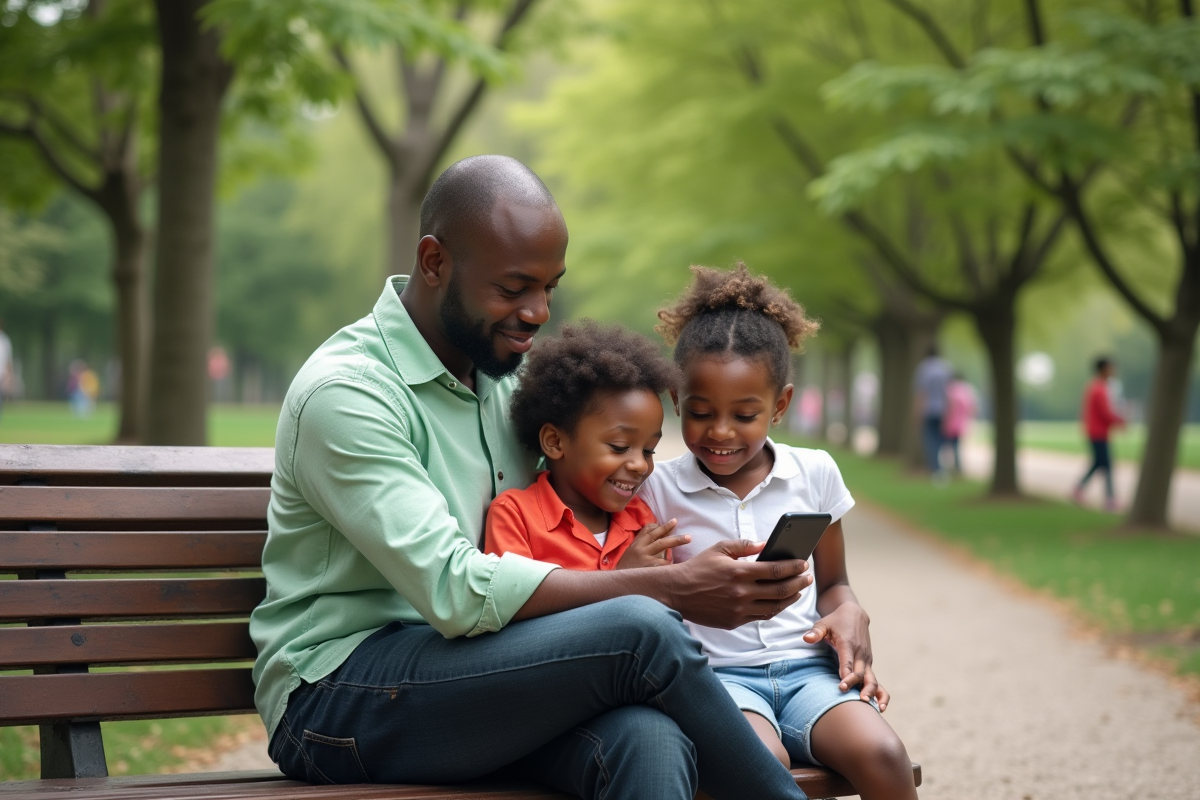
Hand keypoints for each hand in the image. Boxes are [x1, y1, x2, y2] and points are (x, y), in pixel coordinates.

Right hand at [615, 519, 689, 568]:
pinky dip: (669, 563)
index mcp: (637, 543)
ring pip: (661, 546)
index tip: (674, 521)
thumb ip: (642, 542)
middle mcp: (640, 548)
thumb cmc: (626, 566)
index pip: (650, 531)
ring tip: (687, 541)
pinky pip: (661, 564)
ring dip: (675, 543)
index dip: (663, 526)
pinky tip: (677, 566)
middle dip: (674, 535)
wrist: (616, 580)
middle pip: (659, 538)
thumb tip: (654, 531)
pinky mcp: (646, 568)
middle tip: (688, 536)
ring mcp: (644, 558)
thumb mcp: (631, 551)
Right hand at [662, 540, 811, 628]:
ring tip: (798, 590)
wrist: (677, 593)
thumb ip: (743, 545)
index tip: (803, 563)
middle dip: (799, 583)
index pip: (775, 570)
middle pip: (781, 590)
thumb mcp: (719, 549)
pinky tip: (780, 602)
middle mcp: (741, 593)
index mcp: (739, 572)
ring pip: (774, 607)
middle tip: (807, 577)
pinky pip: (761, 616)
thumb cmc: (698, 568)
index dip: (793, 567)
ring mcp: (739, 610)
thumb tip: (765, 545)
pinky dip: (775, 609)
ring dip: (791, 598)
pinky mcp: (734, 621)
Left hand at [802, 602, 889, 710]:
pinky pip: (876, 680)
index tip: (841, 687)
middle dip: (858, 686)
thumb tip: (806, 639)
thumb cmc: (836, 621)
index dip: (846, 675)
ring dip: (872, 691)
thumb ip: (815, 631)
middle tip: (856, 700)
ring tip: (871, 706)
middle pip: (861, 673)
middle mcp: (860, 654)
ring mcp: (866, 660)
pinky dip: (880, 693)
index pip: (848, 662)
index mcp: (848, 644)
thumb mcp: (823, 623)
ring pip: (872, 678)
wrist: (855, 615)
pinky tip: (881, 707)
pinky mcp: (869, 664)